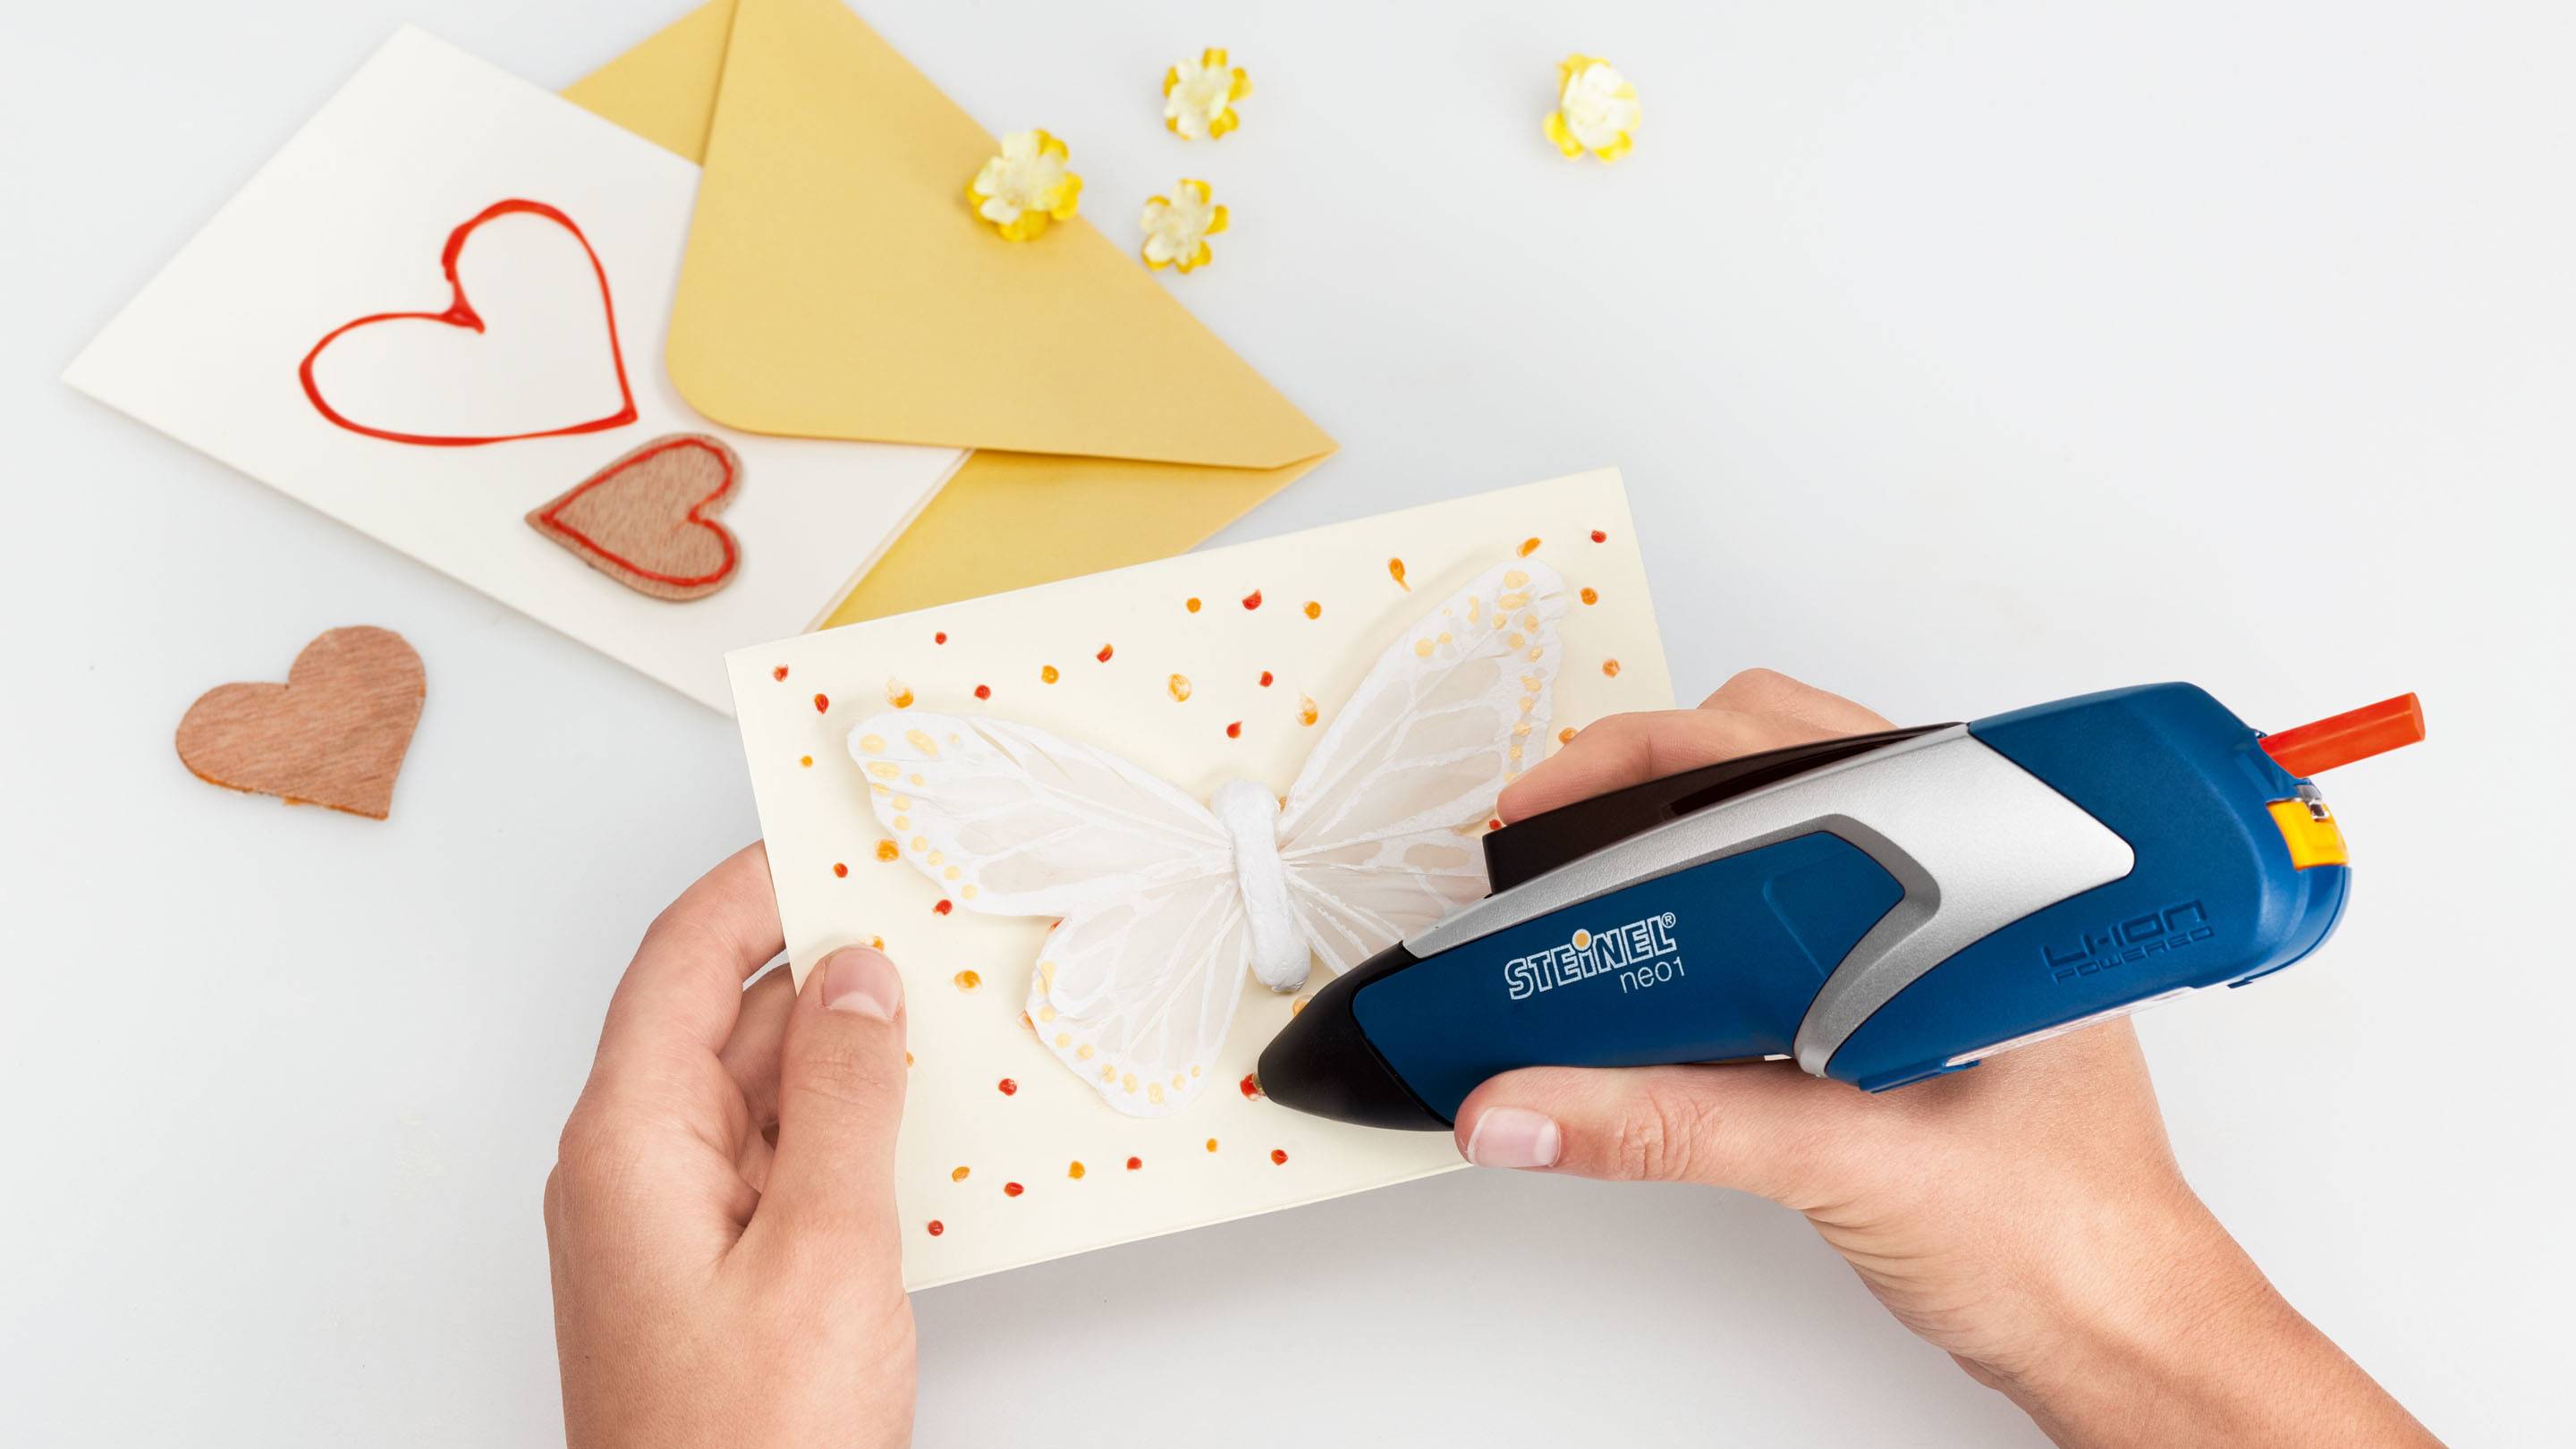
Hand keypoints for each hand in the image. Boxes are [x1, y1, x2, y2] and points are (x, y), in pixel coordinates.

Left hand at [545, 843, 915, 1448]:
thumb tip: (856, 981)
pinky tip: (913, 1121)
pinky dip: (843, 1124)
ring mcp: (675, 1224)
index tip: (828, 836)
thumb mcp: (822, 1249)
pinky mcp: (718, 1272)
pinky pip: (779, 1158)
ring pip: (760, 1089)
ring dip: (841, 1046)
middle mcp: (636, 1169)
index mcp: (629, 1140)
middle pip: (722, 1017)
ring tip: (936, 1006)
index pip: (682, 960)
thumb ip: (844, 1098)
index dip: (755, 884)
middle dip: (817, 959)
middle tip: (913, 911)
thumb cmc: (741, 1448)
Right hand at [1458, 671, 2439, 1448]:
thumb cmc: (2069, 1242)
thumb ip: (1672, 1130)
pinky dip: (1709, 926)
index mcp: (1979, 872)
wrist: (2126, 1338)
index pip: (1788, 755)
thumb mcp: (1845, 1165)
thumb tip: (1529, 1104)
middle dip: (1641, 788)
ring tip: (1588, 898)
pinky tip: (1661, 975)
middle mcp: (1966, 878)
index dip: (1647, 765)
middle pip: (1769, 765)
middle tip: (1548, 844)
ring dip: (1676, 853)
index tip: (1552, 814)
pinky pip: (1789, 921)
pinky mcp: (1909, 992)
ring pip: (1779, 836)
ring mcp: (1939, 932)